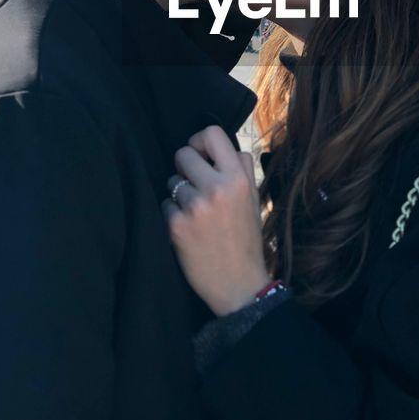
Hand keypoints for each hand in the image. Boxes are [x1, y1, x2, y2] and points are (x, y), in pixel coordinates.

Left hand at [163, 125, 270, 315]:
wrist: (239, 285)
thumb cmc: (246, 241)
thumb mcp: (254, 200)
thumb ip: (241, 170)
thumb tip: (224, 148)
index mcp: (238, 179)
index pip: (212, 134)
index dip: (200, 141)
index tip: (199, 154)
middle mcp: (216, 188)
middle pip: (183, 153)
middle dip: (185, 167)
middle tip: (194, 185)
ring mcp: (195, 206)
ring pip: (172, 181)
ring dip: (178, 193)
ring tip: (194, 212)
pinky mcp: (177, 225)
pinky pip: (165, 203)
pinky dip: (172, 214)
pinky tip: (186, 229)